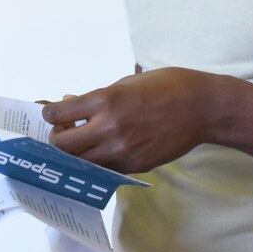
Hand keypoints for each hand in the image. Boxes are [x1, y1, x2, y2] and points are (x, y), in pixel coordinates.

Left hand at [42, 67, 231, 173]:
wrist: (202, 108)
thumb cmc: (166, 86)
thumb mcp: (127, 82)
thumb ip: (98, 97)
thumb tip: (71, 103)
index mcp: (105, 101)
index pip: (59, 115)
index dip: (50, 115)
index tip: (52, 114)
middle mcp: (109, 128)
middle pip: (62, 145)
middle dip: (58, 138)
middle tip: (64, 131)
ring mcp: (122, 151)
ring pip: (81, 163)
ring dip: (75, 154)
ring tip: (83, 143)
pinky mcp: (134, 166)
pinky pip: (104, 169)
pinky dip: (98, 161)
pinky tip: (103, 150)